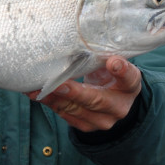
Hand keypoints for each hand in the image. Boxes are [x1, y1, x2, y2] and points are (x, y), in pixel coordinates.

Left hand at [27, 56, 141, 131]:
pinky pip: (65, 115)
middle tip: (58, 84)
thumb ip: (100, 55)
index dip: (121, 70)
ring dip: (54, 98)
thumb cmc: (108, 75)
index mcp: (129, 86)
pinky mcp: (85, 126)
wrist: (111, 99)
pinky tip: (35, 93)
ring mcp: (102, 120)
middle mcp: (119, 107)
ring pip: (76, 109)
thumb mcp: (109, 63)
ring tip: (36, 87)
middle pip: (97, 100)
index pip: (129, 78)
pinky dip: (49, 102)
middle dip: (75, 93)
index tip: (112, 62)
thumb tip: (77, 39)